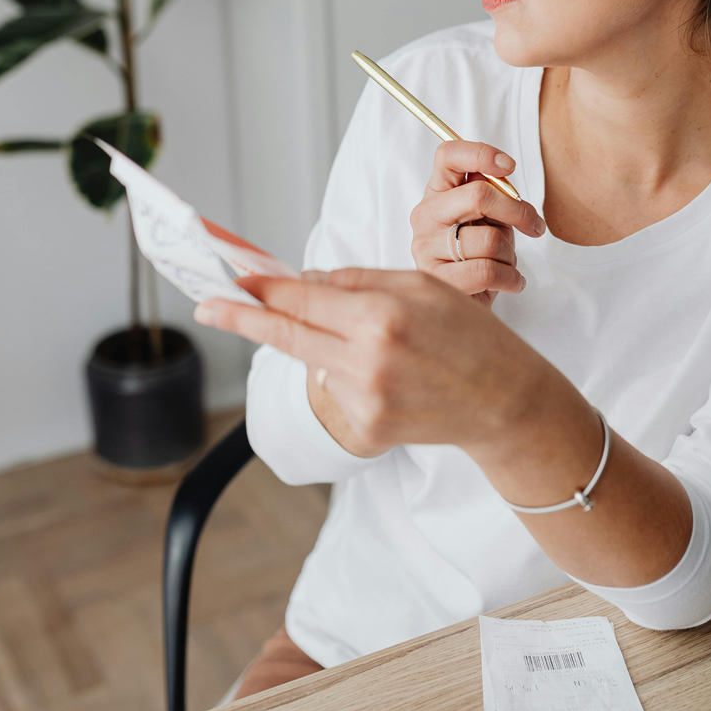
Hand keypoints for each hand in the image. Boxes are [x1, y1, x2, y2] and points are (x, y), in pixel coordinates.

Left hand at [196, 267, 551, 457]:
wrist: (505, 402)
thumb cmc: (468, 334)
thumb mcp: (419, 286)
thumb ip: (355, 282)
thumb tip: (301, 284)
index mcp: (380, 315)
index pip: (300, 300)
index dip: (259, 291)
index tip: (228, 282)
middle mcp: (365, 360)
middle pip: (287, 335)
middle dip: (242, 318)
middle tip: (206, 305)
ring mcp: (363, 400)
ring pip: (314, 360)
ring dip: (325, 345)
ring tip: (385, 345)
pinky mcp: (365, 429)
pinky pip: (334, 389)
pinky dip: (346, 374)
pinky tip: (390, 375)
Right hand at [409, 140, 545, 305]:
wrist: (469, 299)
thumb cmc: (482, 253)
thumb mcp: (490, 217)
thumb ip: (494, 194)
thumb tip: (502, 175)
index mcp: (437, 192)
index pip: (448, 155)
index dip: (481, 153)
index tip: (509, 166)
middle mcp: (425, 215)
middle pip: (478, 194)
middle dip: (517, 211)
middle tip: (535, 226)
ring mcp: (426, 247)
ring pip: (489, 239)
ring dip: (510, 254)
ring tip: (505, 262)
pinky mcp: (436, 279)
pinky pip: (487, 271)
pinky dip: (510, 278)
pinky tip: (511, 281)